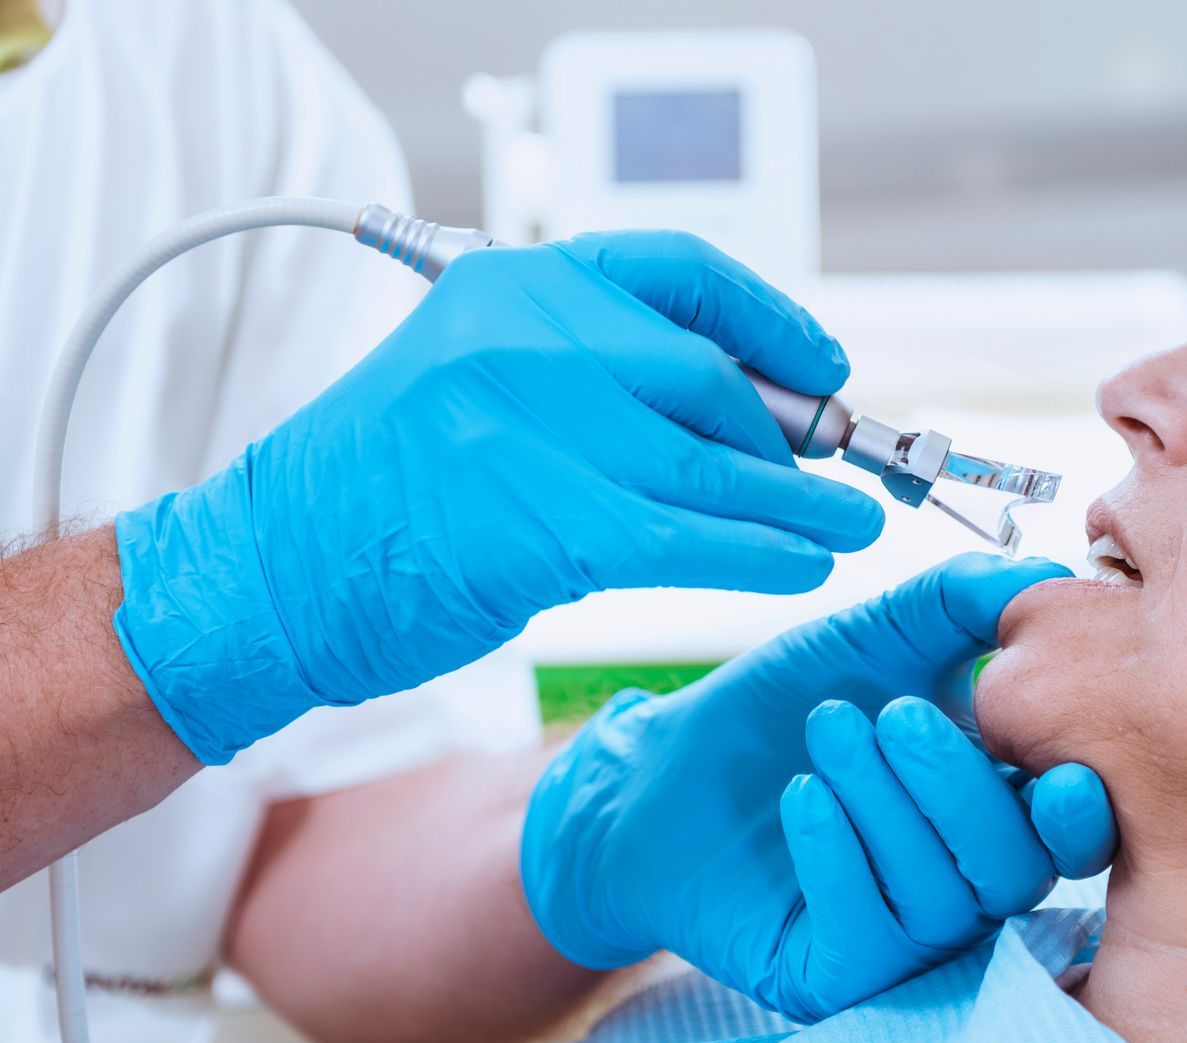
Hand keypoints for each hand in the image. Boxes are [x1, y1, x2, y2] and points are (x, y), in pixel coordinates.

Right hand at [114, 231, 882, 763]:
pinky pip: (689, 537)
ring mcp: (534, 426)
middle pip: (712, 377)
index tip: (825, 366)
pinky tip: (800, 565)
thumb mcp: (483, 380)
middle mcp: (526, 335)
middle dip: (789, 437)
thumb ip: (603, 374)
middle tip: (832, 476)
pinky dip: (761, 555)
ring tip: (850, 527)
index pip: (681, 270)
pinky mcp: (547, 523)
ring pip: (714, 466)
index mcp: (514, 283)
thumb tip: (753, 412)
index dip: (772, 320)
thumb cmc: (386, 483)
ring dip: (800, 506)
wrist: (273, 566)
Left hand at [520, 554, 1118, 1020]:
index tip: (1057, 767)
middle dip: (959, 789)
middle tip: (892, 715)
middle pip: (1016, 869)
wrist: (661, 773)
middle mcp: (964, 885)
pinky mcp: (834, 976)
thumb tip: (1045, 577)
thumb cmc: (782, 711)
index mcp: (997, 809)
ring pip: (942, 899)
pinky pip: (867, 934)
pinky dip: (840, 856)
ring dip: (886, 805)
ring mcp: (902, 939)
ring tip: (828, 730)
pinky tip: (803, 795)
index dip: (1078, 810)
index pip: (1073, 835)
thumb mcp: (876, 639)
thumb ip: (963, 603)